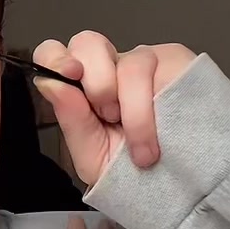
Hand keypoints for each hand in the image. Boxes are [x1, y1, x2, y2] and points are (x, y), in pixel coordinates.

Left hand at [32, 32, 195, 185]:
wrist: (180, 186)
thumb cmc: (133, 172)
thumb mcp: (93, 156)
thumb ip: (71, 120)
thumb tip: (50, 82)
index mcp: (82, 86)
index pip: (55, 53)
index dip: (56, 57)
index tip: (70, 75)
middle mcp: (110, 66)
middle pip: (88, 42)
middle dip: (97, 83)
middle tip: (109, 117)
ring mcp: (144, 60)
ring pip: (129, 63)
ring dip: (132, 111)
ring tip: (140, 145)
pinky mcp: (176, 62)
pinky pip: (162, 70)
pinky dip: (155, 108)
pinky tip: (164, 129)